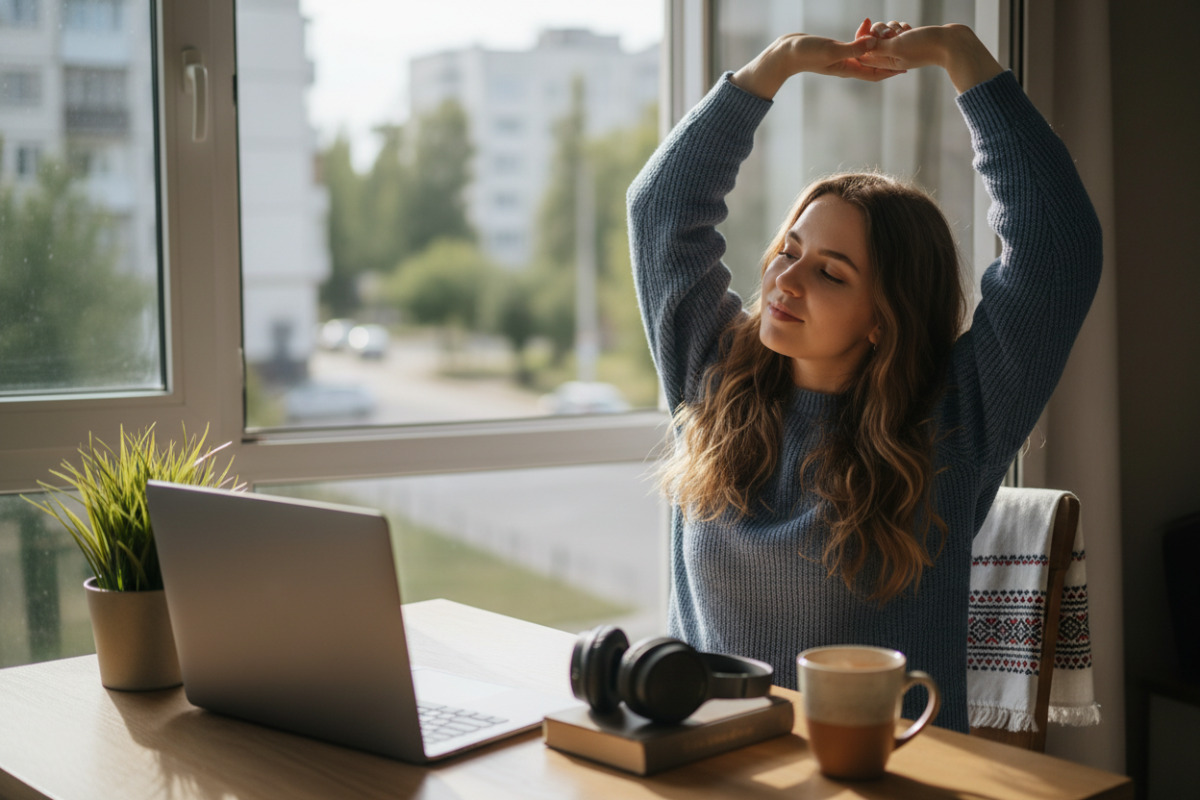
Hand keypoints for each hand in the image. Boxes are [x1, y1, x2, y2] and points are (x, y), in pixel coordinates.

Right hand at [730, 32, 905, 99]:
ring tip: (886, 32)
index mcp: (847, 69)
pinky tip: (866, 25)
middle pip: (872, 63)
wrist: (786, 52)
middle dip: (887, 56)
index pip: (874, 73)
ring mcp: (840, 58)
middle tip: (901, 47)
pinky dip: (862, 36)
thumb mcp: (832, 50)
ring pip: (864, 52)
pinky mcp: (834, 50)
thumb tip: (875, 44)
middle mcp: (846, 66)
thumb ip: (854, 48)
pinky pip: (854, 44)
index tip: (906, 66)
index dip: (891, 71)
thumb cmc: (806, 54)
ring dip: (876, 43)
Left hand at [855, 19, 1002, 92]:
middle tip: (892, 33)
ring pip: (885, 32)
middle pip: (872, 40)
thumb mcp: (897, 47)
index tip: (867, 28)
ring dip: (892, 27)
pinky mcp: (908, 39)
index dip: (862, 39)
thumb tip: (860, 47)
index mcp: (885, 64)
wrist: (950, 43)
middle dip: (880, 32)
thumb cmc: (924, 46)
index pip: (863, 53)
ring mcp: (900, 48)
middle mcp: (891, 57)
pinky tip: (910, 30)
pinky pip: (897, 29)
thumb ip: (878, 47)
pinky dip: (902, 27)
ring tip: (904, 32)